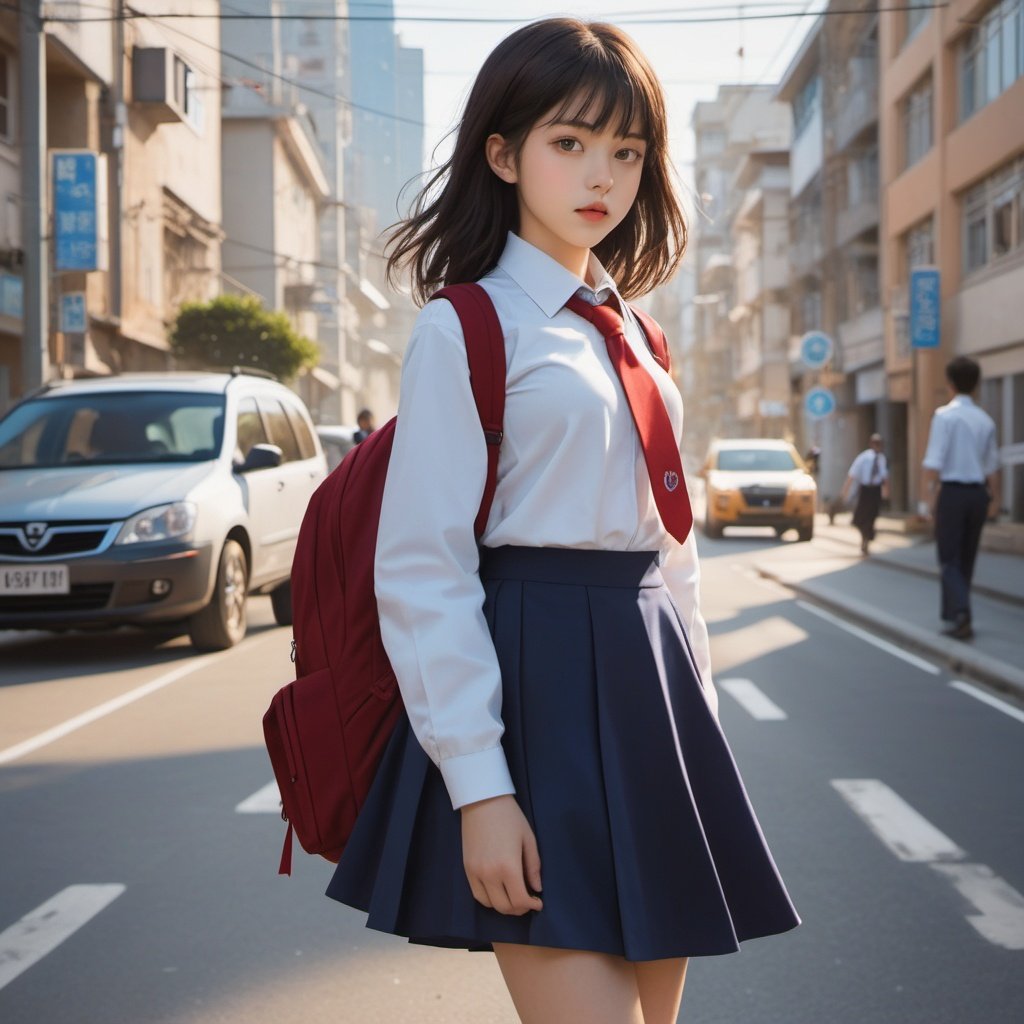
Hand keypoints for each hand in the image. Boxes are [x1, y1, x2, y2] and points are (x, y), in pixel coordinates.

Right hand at [461, 794, 542, 915]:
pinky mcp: (467, 869)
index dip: (531, 906)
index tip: (538, 902)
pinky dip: (489, 900)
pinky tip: (498, 892)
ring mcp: (476, 872)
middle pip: (505, 906)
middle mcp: (490, 874)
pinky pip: (477, 894)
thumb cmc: (510, 817)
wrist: (482, 801)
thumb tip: (536, 889)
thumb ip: (533, 866)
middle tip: (528, 901)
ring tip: (513, 897)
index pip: (519, 900)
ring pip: (490, 904)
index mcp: (508, 866)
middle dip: (519, 909)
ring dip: (504, 906)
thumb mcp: (528, 839)